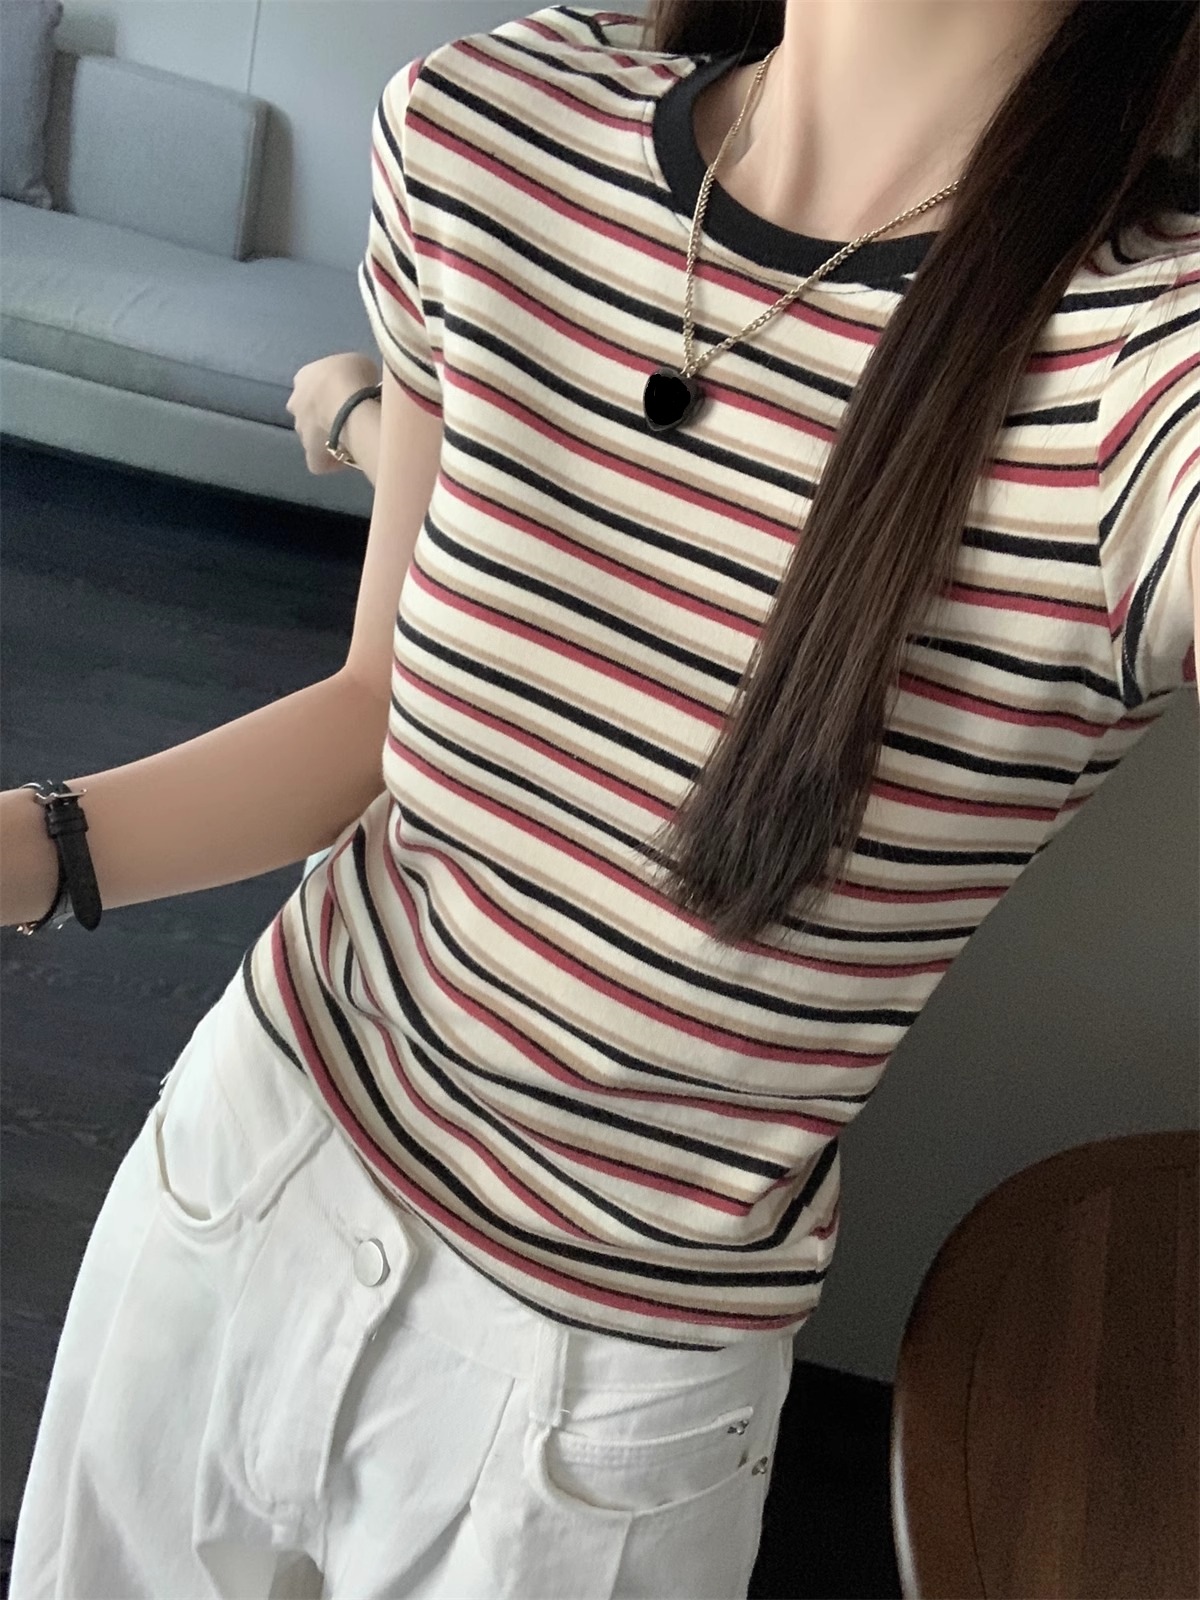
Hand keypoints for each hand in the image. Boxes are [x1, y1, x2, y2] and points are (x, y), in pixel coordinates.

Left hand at [286, 353, 380, 474]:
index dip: (329, 390)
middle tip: (347, 417)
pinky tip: (347, 457)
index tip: (347, 395)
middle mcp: (296, 403)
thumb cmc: (353, 376)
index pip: (312, 383)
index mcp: (304, 376)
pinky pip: (319, 462)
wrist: (350, 403)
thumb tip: (360, 384)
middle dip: (323, 415)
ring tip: (351, 438)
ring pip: (312, 436)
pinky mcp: (311, 454)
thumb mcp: (358, 363)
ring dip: (328, 437)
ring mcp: (302, 431)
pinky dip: (331, 462)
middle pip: (308, 411)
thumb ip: (353, 375)